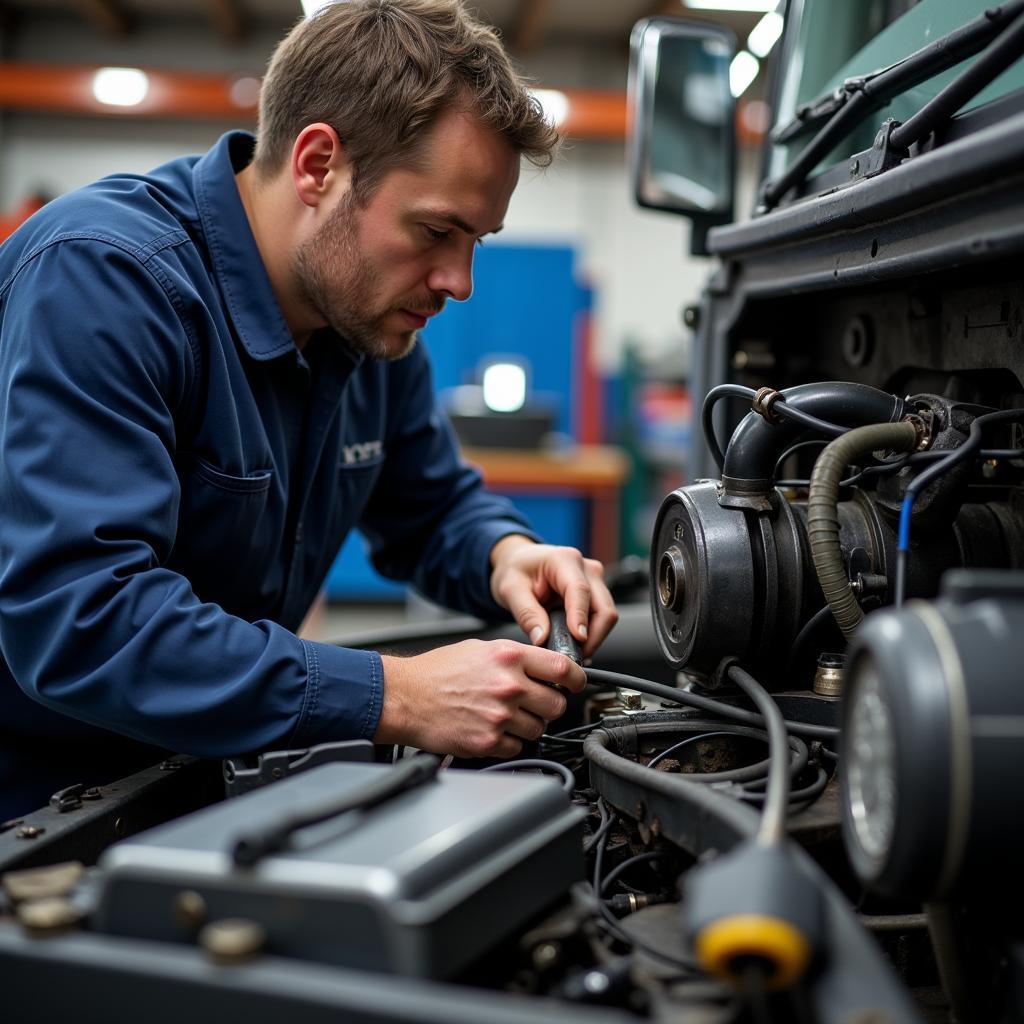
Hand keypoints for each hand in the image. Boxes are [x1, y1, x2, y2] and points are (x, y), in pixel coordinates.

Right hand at [375, 639, 585, 757]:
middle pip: (558, 705)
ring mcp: (500, 716)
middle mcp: (509, 685)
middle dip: (548, 706)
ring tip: (504, 715)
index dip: (576, 679)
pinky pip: (518, 747)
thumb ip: (516, 657)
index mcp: (509, 657)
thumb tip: (545, 668)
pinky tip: (491, 729)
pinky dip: (509, 742)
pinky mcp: (488, 741)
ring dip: (528, 725)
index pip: (564, 669)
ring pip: (540, 729)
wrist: (405, 697)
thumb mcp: (481, 648)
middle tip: (533, 703)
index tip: (575, 684)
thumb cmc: (437, 672)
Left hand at [489, 536, 617, 659]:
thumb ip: (526, 614)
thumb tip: (542, 639)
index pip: (580, 591)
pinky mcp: (596, 593)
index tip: (578, 640)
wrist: (520, 563)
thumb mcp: (511, 590)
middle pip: (603, 607)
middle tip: (572, 657)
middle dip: (592, 636)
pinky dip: (592, 635)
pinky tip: (575, 646)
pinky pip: (601, 618)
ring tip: (570, 653)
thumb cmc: (515, 571)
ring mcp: (595, 580)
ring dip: (593, 638)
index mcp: (564, 560)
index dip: (580, 617)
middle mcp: (587, 568)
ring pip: (606, 616)